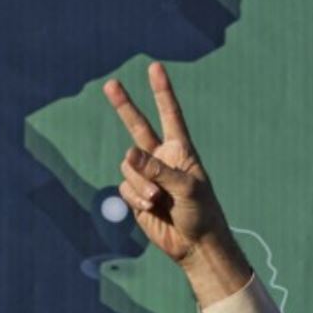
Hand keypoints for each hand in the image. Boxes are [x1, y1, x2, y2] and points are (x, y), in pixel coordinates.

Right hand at [103, 62, 230, 264]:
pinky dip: (135, 198)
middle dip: (124, 106)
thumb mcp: (187, 188)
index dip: (162, 91)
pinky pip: (125, 187)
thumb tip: (128, 154)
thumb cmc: (202, 213)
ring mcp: (147, 176)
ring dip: (140, 184)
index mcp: (181, 150)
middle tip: (110, 84)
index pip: (170, 115)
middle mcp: (162, 159)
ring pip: (128, 166)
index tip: (155, 67)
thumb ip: (158, 170)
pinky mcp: (136, 195)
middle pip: (138, 126)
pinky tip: (150, 209)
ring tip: (158, 200)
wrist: (195, 244)